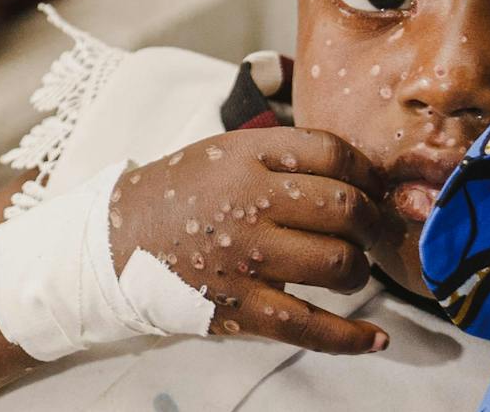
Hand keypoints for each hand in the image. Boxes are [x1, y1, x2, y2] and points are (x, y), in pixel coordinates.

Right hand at [104, 125, 397, 352]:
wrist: (113, 245)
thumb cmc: (176, 196)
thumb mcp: (222, 152)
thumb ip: (283, 155)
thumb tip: (359, 174)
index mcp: (246, 156)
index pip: (332, 152)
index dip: (366, 170)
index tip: (372, 185)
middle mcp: (249, 203)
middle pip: (346, 208)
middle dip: (371, 221)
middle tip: (368, 229)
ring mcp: (246, 258)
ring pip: (340, 265)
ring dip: (359, 270)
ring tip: (349, 270)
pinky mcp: (240, 308)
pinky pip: (311, 327)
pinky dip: (351, 337)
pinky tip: (376, 338)